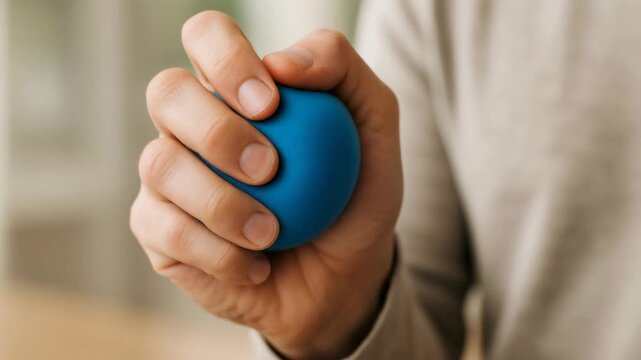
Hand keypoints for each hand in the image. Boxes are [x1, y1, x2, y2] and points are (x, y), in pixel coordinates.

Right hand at [130, 11, 401, 358]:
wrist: (341, 274)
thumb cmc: (354, 195)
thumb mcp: (374, 125)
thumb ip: (341, 69)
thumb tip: (282, 62)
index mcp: (235, 88)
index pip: (206, 36)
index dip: (227, 58)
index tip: (271, 104)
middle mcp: (191, 125)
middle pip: (166, 92)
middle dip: (217, 131)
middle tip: (270, 169)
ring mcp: (167, 176)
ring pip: (160, 164)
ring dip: (222, 204)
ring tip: (271, 233)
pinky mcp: (156, 229)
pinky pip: (165, 231)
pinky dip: (218, 253)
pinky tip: (256, 267)